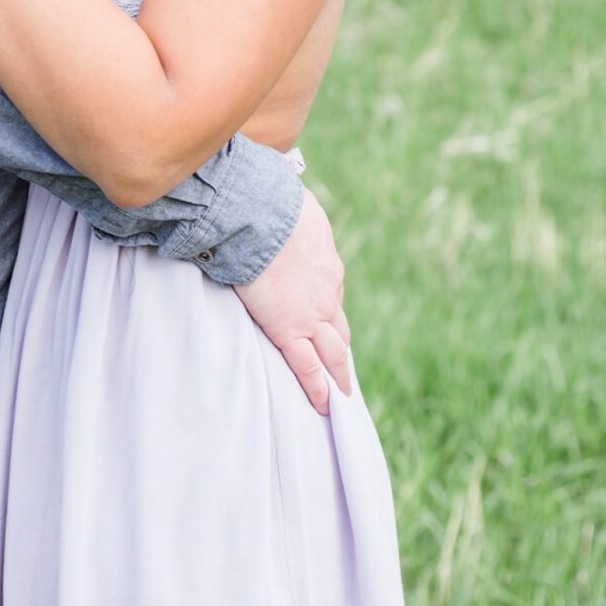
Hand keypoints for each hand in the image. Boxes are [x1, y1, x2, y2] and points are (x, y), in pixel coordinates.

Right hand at [231, 187, 351, 415]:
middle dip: (341, 348)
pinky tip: (323, 406)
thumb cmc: (271, 203)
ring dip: (338, 373)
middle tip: (343, 366)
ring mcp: (312, 315)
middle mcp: (327, 292)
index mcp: (326, 264)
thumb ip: (290, 214)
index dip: (329, 311)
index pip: (331, 292)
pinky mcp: (290, 331)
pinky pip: (308, 368)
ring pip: (333, 352)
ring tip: (340, 392)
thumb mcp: (293, 205)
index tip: (328, 321)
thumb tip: (281, 199)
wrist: (263, 217)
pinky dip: (318, 389)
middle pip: (340, 327)